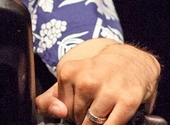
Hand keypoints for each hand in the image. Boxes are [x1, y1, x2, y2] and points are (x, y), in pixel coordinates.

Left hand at [35, 39, 159, 124]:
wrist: (129, 61)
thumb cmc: (96, 73)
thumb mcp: (70, 77)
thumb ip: (52, 97)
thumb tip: (57, 112)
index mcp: (68, 72)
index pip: (62, 107)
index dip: (71, 109)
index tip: (79, 102)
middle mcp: (87, 81)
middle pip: (77, 116)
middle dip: (83, 116)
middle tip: (93, 105)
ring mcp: (107, 91)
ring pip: (94, 124)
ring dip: (97, 123)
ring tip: (102, 110)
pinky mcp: (127, 101)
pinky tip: (111, 117)